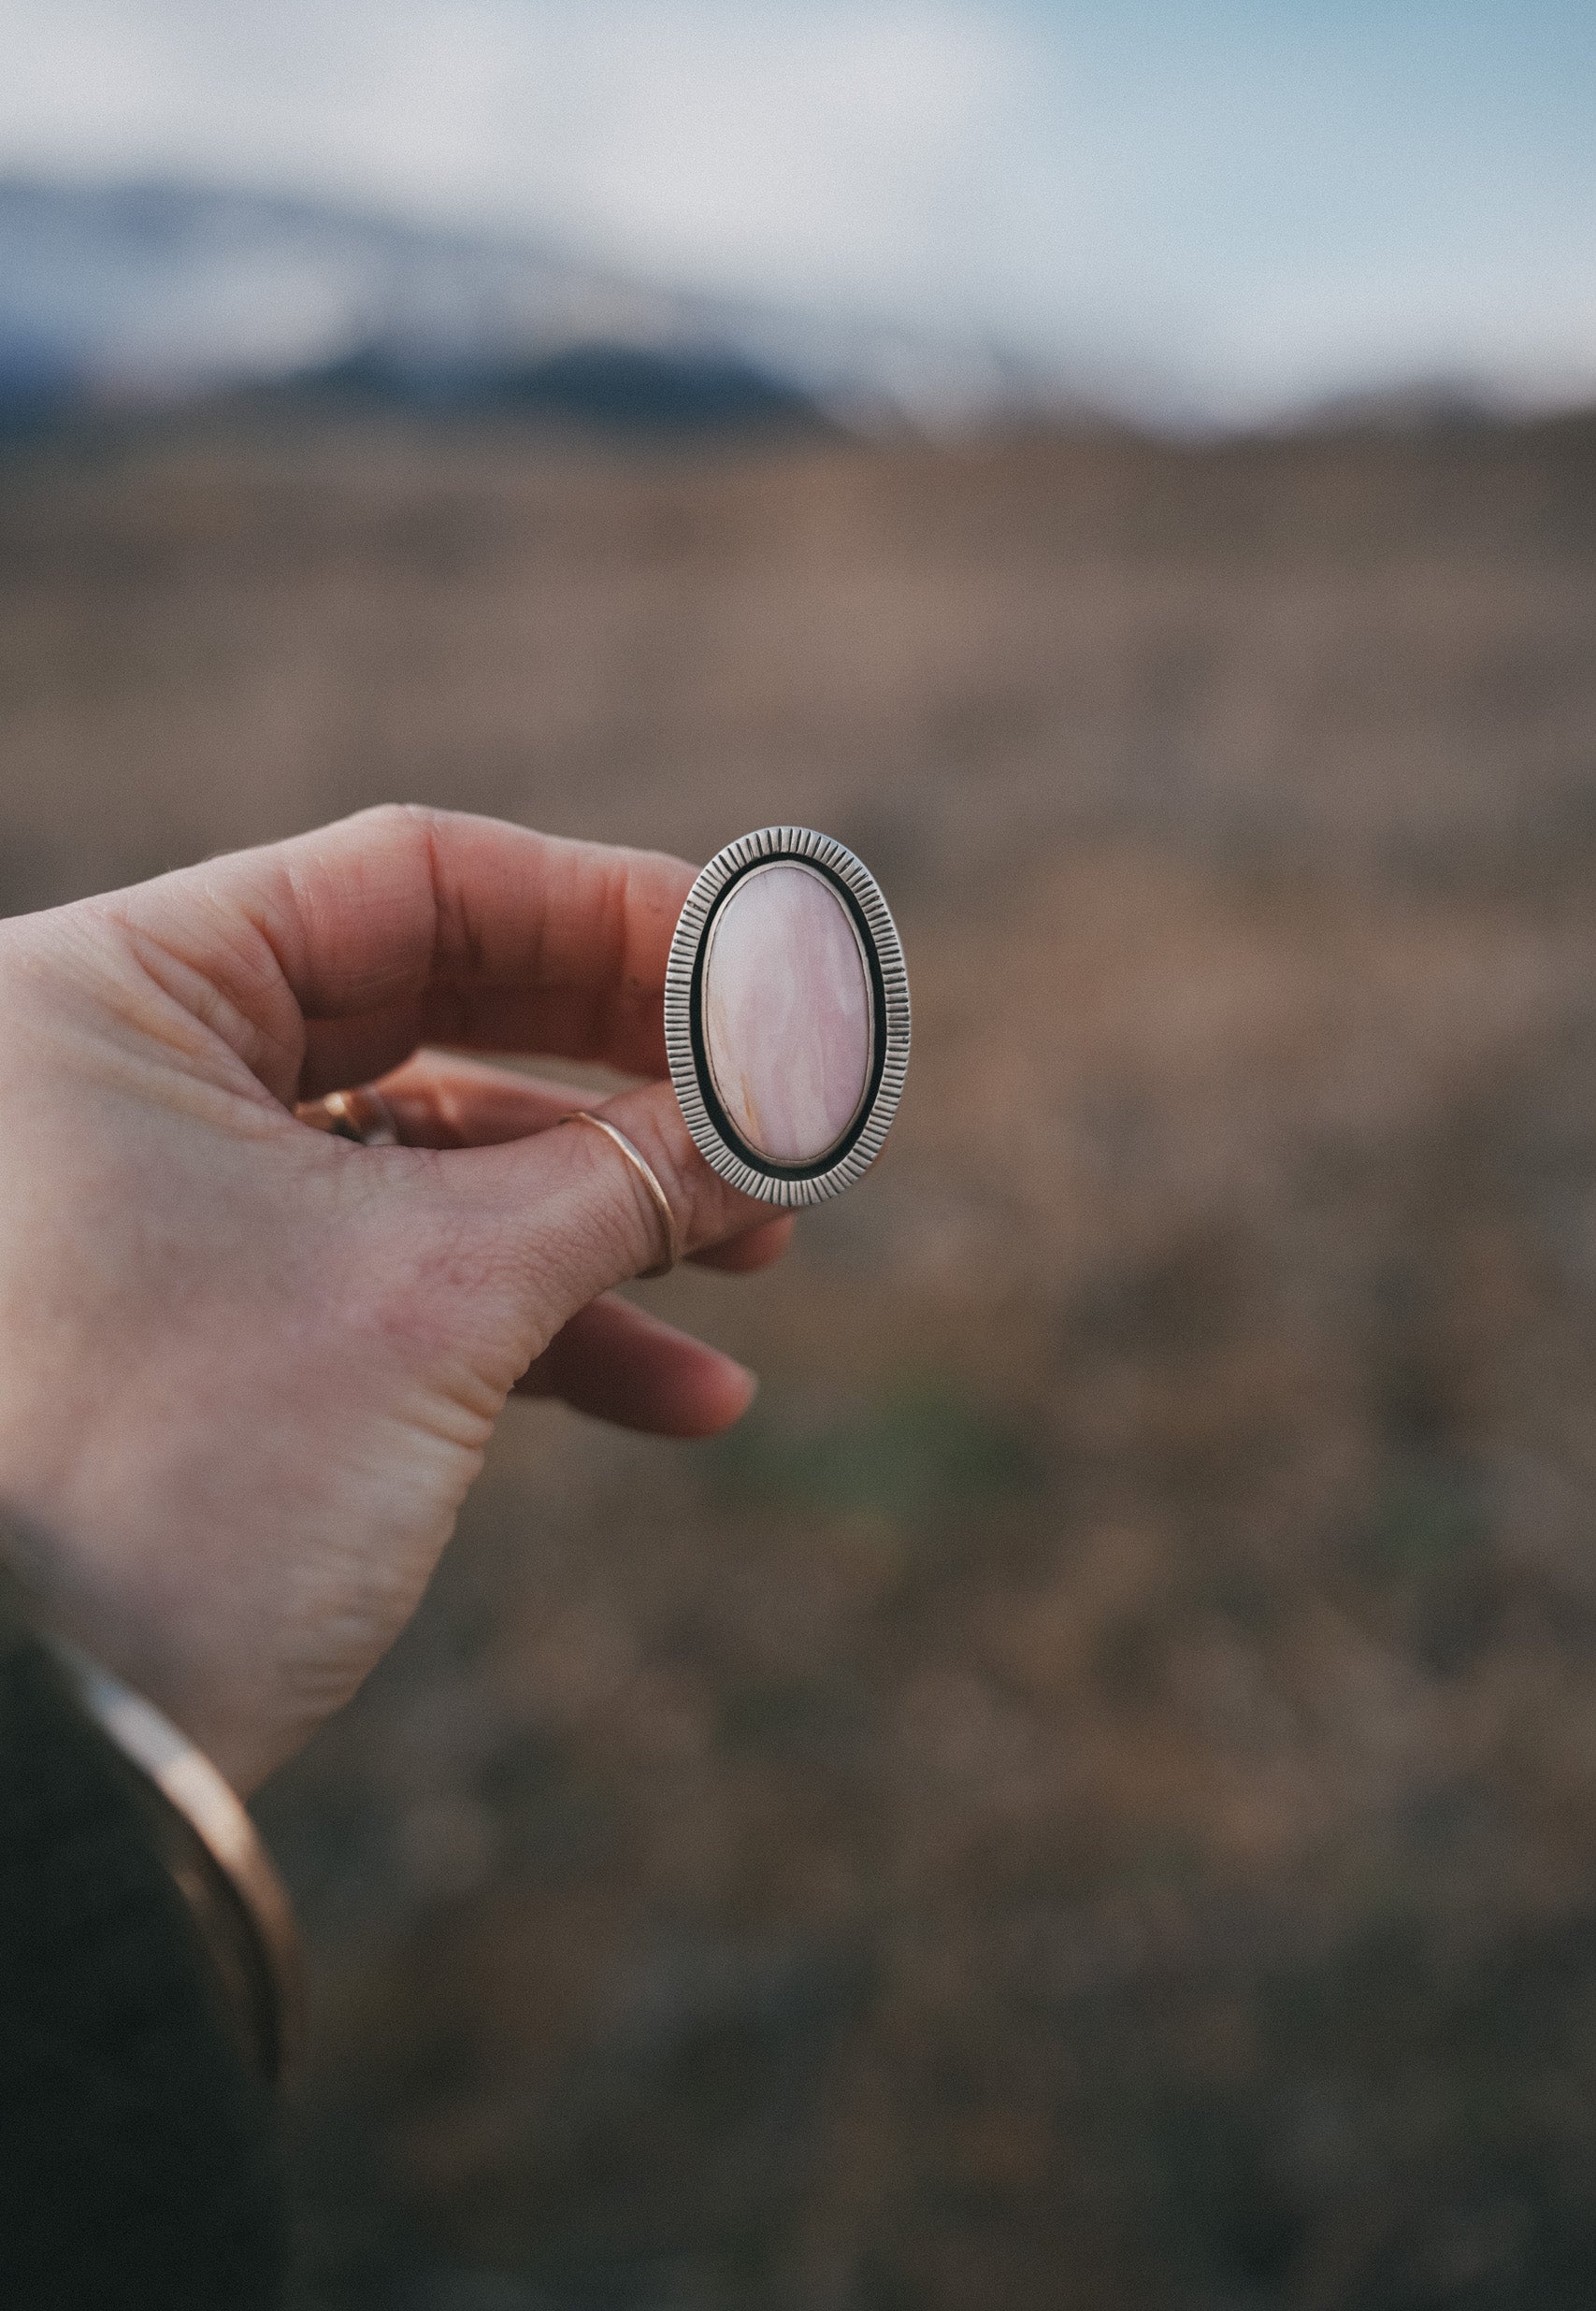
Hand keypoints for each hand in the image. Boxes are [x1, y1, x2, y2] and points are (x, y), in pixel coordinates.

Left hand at [0, 807, 789, 1789]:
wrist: (50, 1775)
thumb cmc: (184, 1486)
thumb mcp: (432, 1299)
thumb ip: (622, 1176)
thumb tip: (782, 1106)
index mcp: (118, 994)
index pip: (413, 883)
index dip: (612, 913)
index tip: (762, 964)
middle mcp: (122, 1075)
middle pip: (434, 1005)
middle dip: (627, 1071)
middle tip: (782, 1098)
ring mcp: (160, 1204)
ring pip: (429, 1156)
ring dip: (606, 1209)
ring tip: (765, 1252)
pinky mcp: (206, 1325)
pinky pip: (396, 1276)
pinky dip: (536, 1322)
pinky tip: (683, 1391)